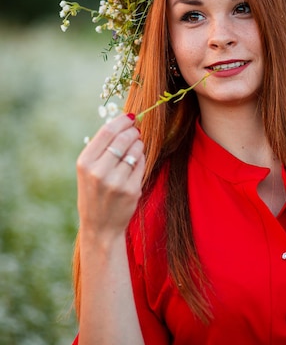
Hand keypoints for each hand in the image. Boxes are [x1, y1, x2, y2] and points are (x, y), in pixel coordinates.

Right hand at [76, 113, 144, 238]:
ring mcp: (116, 181)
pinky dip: (141, 158)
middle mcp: (99, 171)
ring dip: (139, 144)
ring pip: (135, 150)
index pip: (107, 132)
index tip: (129, 117)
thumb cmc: (93, 193)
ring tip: (135, 146)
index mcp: (85, 163)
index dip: (121, 121)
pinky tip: (136, 161)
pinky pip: (141, 164)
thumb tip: (123, 121)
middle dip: (133, 131)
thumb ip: (100, 148)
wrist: (100, 227)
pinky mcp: (132, 190)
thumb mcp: (87, 170)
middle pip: (123, 138)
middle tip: (136, 131)